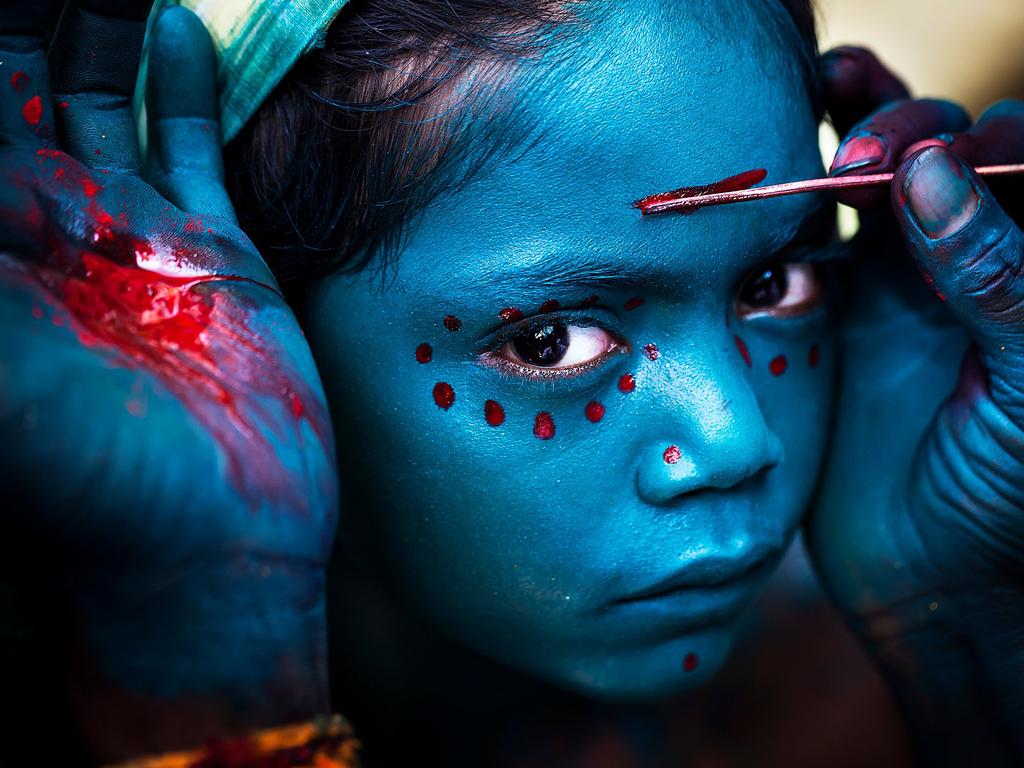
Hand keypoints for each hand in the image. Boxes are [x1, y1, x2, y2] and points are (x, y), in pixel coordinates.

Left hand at [0, 1, 336, 759]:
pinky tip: (176, 28)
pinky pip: (193, 147)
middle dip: (32, 17)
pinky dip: (184, 86)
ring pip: (103, 97)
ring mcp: (135, 236)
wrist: (213, 549)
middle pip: (18, 81)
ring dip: (100, 22)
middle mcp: (47, 229)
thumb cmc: (86, 480)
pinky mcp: (218, 253)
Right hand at [808, 47, 1023, 764]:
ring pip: (883, 174)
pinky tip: (797, 144)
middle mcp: (972, 261)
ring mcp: (903, 279)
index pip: (1021, 164)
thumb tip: (934, 175)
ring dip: (862, 123)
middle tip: (863, 160)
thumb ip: (999, 277)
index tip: (926, 169)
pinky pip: (822, 228)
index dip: (984, 147)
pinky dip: (806, 183)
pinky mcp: (837, 307)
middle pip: (947, 154)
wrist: (923, 576)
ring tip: (828, 89)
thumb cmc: (1005, 496)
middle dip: (910, 135)